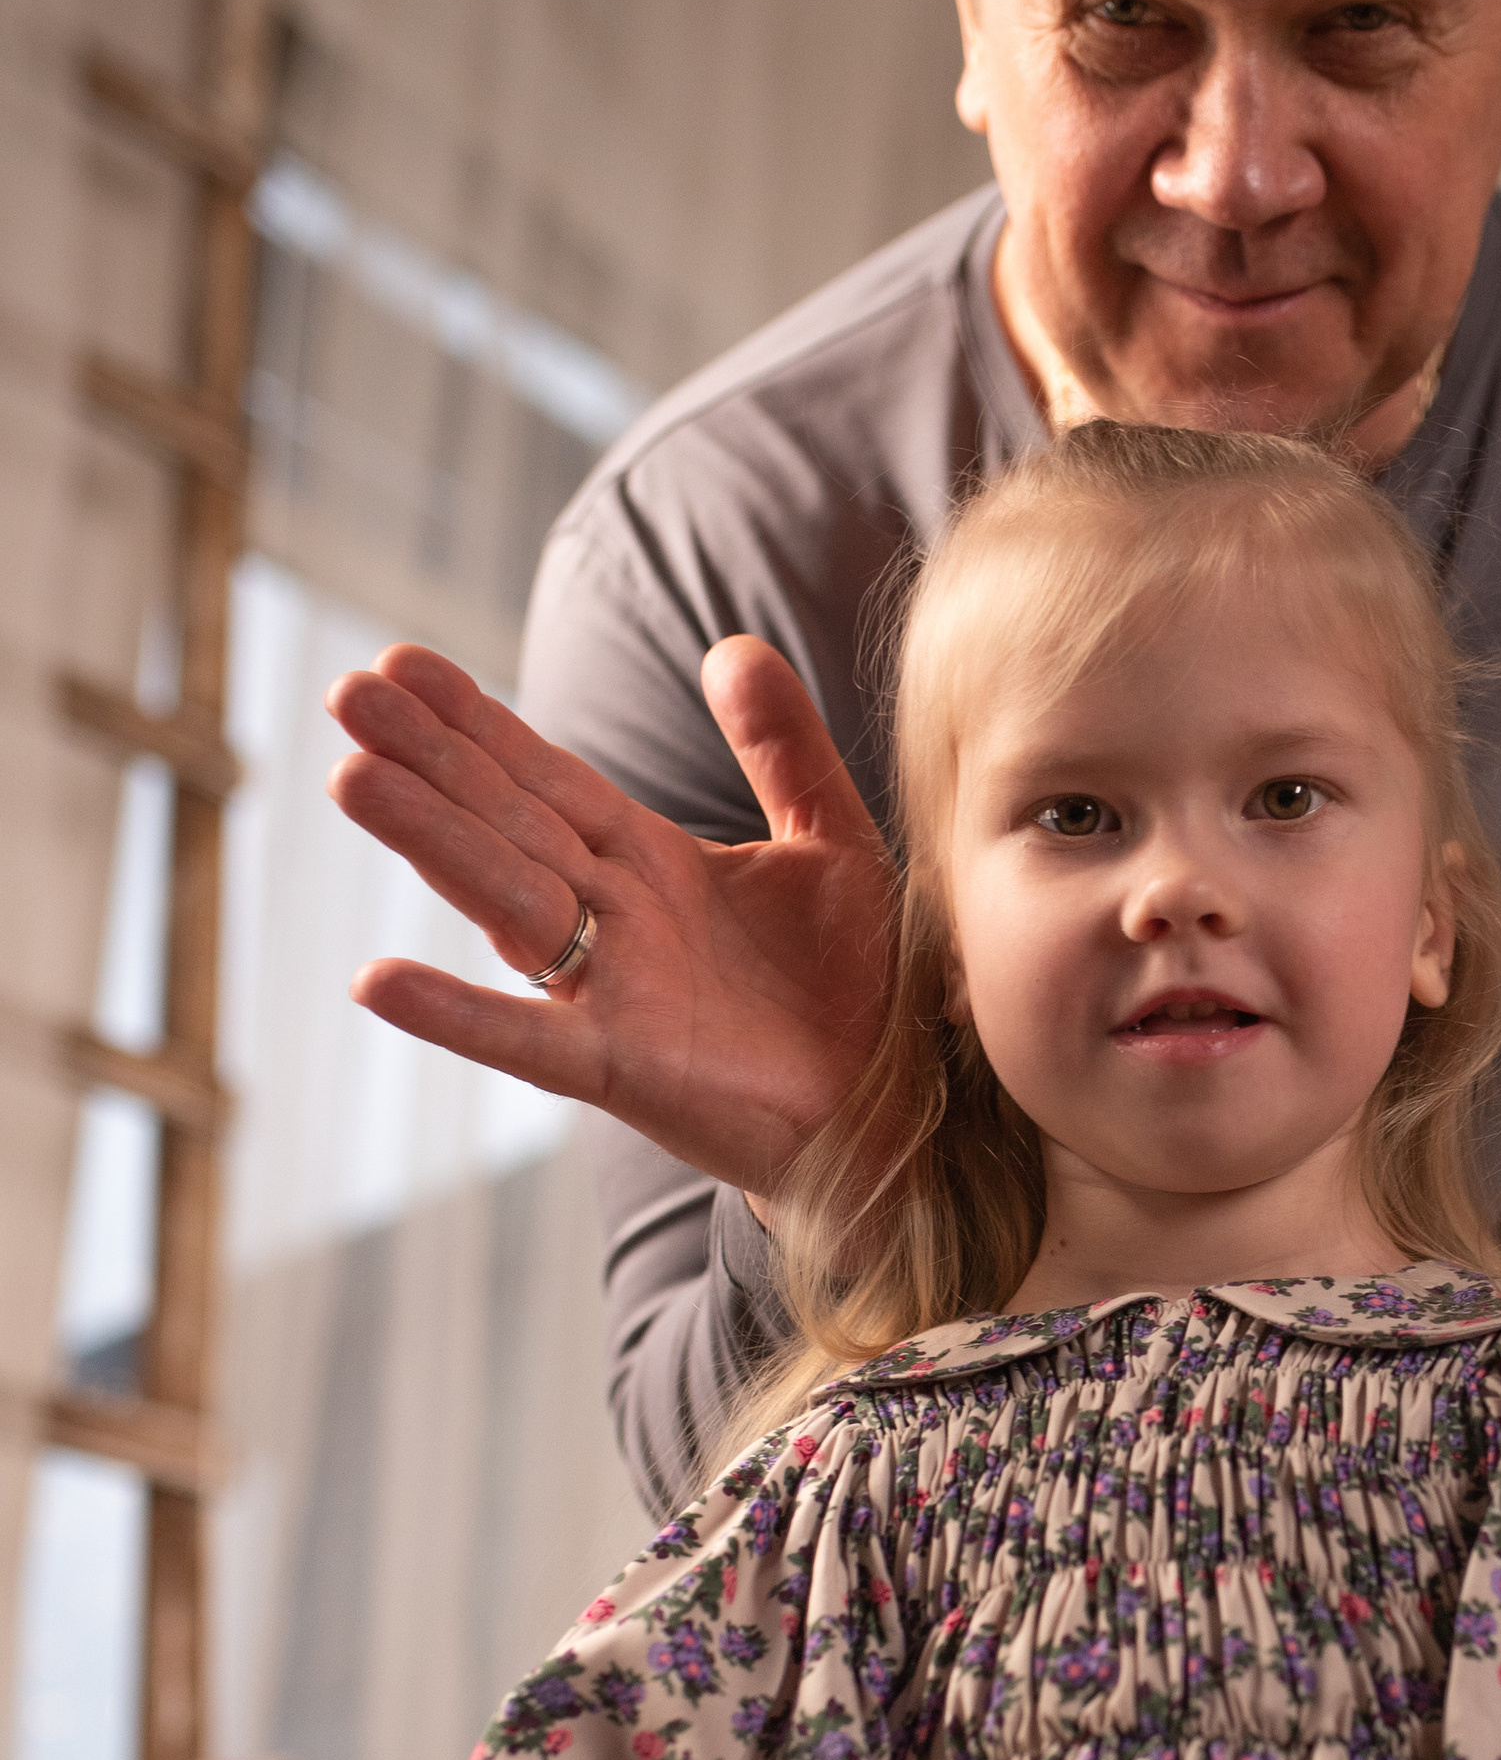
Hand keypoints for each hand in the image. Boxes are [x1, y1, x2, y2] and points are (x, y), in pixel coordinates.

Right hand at [326, 635, 895, 1196]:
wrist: (894, 1114)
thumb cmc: (857, 987)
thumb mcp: (833, 842)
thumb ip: (783, 748)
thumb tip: (733, 645)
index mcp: (650, 861)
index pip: (546, 774)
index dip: (476, 720)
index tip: (402, 663)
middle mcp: (613, 917)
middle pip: (506, 821)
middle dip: (430, 758)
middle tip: (347, 693)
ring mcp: (609, 992)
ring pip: (504, 899)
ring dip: (430, 842)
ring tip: (353, 779)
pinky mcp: (623, 1067)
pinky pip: (527, 1039)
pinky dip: (456, 1013)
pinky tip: (378, 982)